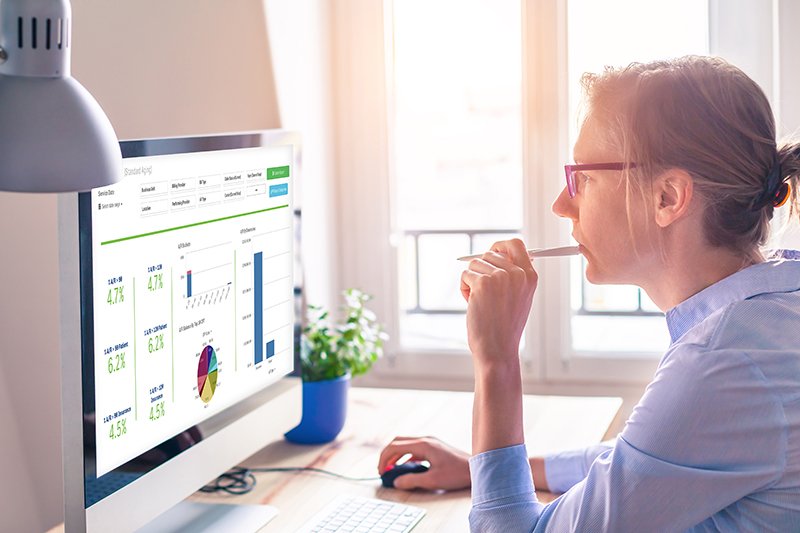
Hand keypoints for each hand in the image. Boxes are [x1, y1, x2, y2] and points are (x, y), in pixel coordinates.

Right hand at [377, 436, 470, 490]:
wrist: (476, 468)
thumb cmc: (457, 473)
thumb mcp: (432, 480)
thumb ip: (412, 481)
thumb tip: (397, 482)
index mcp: (423, 445)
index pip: (395, 446)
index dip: (384, 458)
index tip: (381, 471)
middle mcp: (425, 439)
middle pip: (398, 442)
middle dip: (387, 455)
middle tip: (383, 469)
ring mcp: (430, 442)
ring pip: (406, 444)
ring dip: (396, 456)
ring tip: (391, 470)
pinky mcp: (434, 447)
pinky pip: (414, 448)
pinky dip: (406, 457)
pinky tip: (407, 468)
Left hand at [460, 238, 537, 367]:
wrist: (498, 349)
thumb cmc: (505, 327)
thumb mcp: (519, 298)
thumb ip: (513, 275)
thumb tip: (496, 253)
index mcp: (530, 276)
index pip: (515, 244)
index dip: (500, 246)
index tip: (491, 252)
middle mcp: (517, 273)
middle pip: (489, 254)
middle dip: (481, 270)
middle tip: (484, 292)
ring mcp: (500, 277)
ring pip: (475, 264)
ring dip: (472, 281)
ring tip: (480, 302)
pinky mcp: (482, 283)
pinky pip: (465, 275)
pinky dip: (464, 289)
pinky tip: (472, 305)